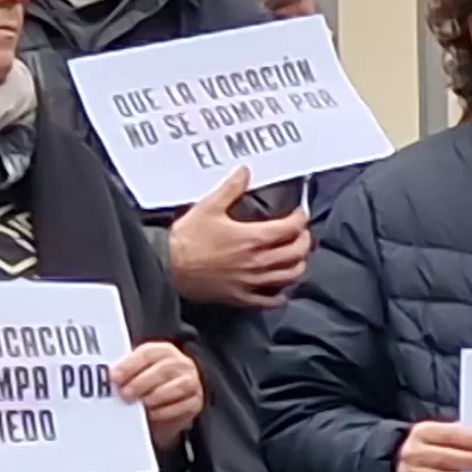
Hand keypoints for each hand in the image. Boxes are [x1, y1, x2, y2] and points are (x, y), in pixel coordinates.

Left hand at [112, 340, 204, 450]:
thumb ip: (126, 373)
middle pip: (162, 370)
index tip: (114, 378)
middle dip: (141, 383)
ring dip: (154, 397)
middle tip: (125, 394)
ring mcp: (191, 381)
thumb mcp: (136, 373)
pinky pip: (183, 405)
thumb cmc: (146, 386)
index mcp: (163, 351)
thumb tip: (110, 379)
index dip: (130, 366)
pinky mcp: (196, 400)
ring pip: (176, 387)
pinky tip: (152, 414)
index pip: (148, 354)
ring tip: (139, 405)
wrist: (166, 404)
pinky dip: (165, 411)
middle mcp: (181, 363)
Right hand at [168, 168, 312, 308]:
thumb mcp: (209, 207)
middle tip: (301, 233)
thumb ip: (231, 188)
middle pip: (297, 252)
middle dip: (304, 240)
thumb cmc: (187, 238)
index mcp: (253, 238)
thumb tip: (245, 171)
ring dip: (298, 264)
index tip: (300, 213)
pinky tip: (281, 288)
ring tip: (295, 256)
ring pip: (290, 276)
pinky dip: (281, 294)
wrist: (167, 266)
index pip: (291, 228)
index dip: (300, 218)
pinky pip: (270, 300)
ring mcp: (252, 281)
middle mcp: (258, 261)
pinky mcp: (241, 297)